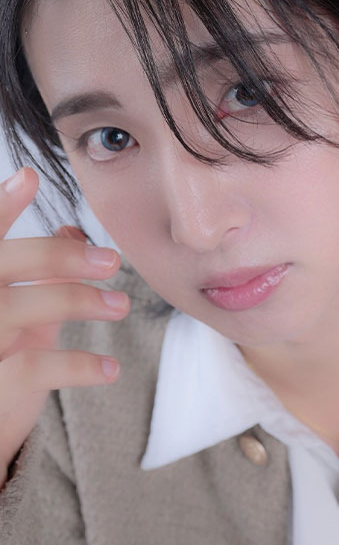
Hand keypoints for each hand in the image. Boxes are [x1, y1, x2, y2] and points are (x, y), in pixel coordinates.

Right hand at [0, 167, 129, 487]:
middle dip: (56, 255)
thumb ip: (41, 275)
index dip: (0, 206)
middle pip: (1, 264)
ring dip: (76, 300)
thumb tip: (71, 229)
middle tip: (112, 260)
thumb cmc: (5, 362)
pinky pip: (32, 368)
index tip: (29, 175)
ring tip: (121, 305)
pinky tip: (111, 368)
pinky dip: (78, 364)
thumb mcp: (23, 315)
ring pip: (15, 309)